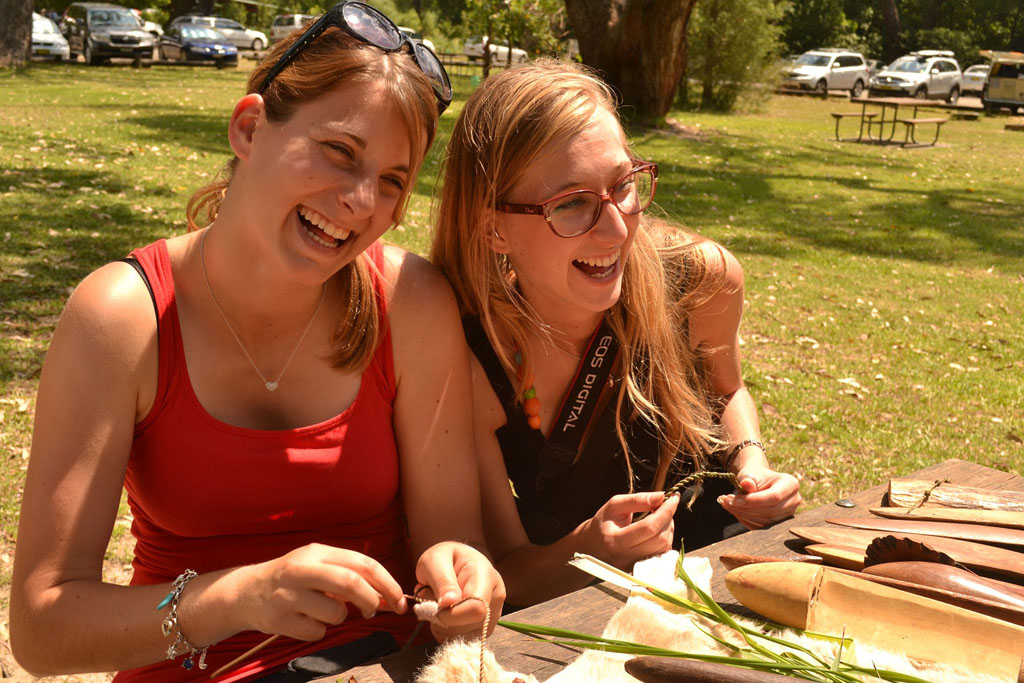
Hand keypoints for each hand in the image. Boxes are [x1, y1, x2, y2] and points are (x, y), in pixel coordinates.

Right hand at [239, 543, 406, 641]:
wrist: (246, 591)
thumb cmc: (293, 577)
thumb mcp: (317, 564)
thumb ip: (349, 573)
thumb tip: (387, 595)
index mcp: (317, 551)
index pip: (363, 564)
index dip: (387, 583)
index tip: (399, 600)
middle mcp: (302, 570)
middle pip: (351, 584)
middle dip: (372, 600)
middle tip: (374, 610)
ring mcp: (289, 595)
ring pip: (336, 613)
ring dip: (339, 617)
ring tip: (322, 609)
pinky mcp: (280, 620)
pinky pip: (317, 632)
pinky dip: (318, 630)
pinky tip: (304, 619)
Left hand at [413, 541, 504, 641]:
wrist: (454, 561)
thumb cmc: (444, 558)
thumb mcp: (435, 560)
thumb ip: (442, 580)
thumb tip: (449, 603)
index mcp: (486, 576)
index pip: (476, 607)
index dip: (451, 614)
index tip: (429, 606)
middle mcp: (496, 597)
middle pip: (472, 625)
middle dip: (443, 620)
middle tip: (428, 601)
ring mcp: (493, 614)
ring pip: (465, 636)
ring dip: (442, 626)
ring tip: (437, 604)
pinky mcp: (484, 627)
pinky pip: (462, 640)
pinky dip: (445, 632)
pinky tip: (443, 614)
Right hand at [581, 492, 678, 569]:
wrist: (592, 547)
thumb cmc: (603, 523)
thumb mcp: (614, 506)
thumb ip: (637, 500)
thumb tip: (661, 496)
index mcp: (616, 540)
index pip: (648, 527)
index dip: (665, 511)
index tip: (673, 497)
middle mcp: (626, 556)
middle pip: (660, 538)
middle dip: (668, 519)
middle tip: (665, 506)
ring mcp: (636, 565)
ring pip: (664, 547)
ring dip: (669, 529)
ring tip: (660, 517)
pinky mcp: (642, 569)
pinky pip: (663, 554)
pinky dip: (666, 539)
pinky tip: (658, 530)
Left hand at [717, 466, 800, 528]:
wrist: (757, 482)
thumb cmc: (754, 476)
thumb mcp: (750, 473)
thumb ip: (749, 479)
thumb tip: (747, 485)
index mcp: (791, 484)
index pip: (774, 496)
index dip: (753, 500)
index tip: (732, 499)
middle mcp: (794, 501)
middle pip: (770, 511)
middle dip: (745, 508)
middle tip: (724, 500)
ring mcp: (788, 514)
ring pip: (764, 520)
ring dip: (742, 514)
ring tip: (725, 503)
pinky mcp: (778, 524)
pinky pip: (760, 526)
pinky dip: (744, 519)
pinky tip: (733, 510)